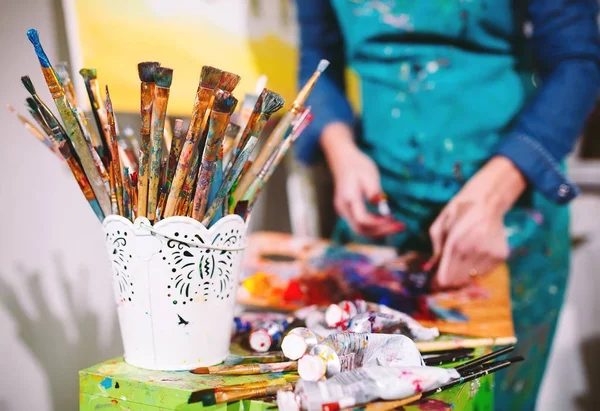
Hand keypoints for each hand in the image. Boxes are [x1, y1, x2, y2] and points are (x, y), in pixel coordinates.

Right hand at [321, 123, 404, 237]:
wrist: (343, 159)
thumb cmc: (357, 165)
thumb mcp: (369, 174)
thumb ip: (374, 190)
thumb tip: (379, 203)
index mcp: (348, 199)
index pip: (363, 219)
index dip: (379, 223)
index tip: (393, 218)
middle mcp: (343, 209)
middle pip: (361, 230)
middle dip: (381, 231)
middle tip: (401, 227)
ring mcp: (343, 211)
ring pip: (360, 230)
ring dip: (379, 231)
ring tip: (397, 226)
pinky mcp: (347, 212)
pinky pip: (360, 225)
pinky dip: (374, 227)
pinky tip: (387, 222)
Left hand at [427, 156, 526, 288]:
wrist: (487, 201)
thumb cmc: (459, 213)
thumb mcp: (439, 226)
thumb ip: (435, 249)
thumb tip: (431, 268)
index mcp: (455, 243)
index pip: (445, 276)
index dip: (438, 283)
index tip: (434, 283)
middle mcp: (473, 250)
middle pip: (458, 281)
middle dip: (449, 280)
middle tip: (446, 273)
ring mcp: (489, 254)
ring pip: (472, 278)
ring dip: (464, 274)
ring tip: (462, 260)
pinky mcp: (501, 256)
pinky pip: (485, 273)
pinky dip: (477, 269)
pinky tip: (475, 255)